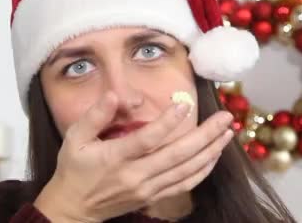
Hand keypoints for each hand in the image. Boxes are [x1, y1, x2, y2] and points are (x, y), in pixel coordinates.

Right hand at [33, 92, 233, 222]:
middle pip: (177, 155)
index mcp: (116, 158)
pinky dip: (203, 171)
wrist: (73, 207)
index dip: (168, 122)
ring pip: (187, 171)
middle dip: (206, 135)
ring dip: (210, 151)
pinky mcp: (153, 196)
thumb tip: (114, 95)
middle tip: (226, 117)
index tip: (185, 104)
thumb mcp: (74, 138)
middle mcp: (136, 175)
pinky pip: (184, 185)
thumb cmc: (74, 169)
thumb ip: (95, 116)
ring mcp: (147, 189)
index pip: (148, 139)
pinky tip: (214, 156)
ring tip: (228, 133)